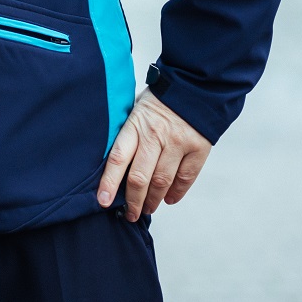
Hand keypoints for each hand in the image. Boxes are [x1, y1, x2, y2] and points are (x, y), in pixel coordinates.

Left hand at [96, 89, 211, 220]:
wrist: (193, 86)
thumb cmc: (158, 101)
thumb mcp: (134, 110)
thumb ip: (126, 134)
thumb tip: (112, 166)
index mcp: (135, 125)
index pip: (118, 158)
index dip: (109, 182)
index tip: (103, 201)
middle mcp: (156, 136)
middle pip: (140, 177)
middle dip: (133, 202)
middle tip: (130, 214)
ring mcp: (178, 143)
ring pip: (162, 182)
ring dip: (153, 201)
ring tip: (147, 209)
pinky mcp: (198, 149)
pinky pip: (186, 178)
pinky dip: (176, 193)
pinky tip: (168, 199)